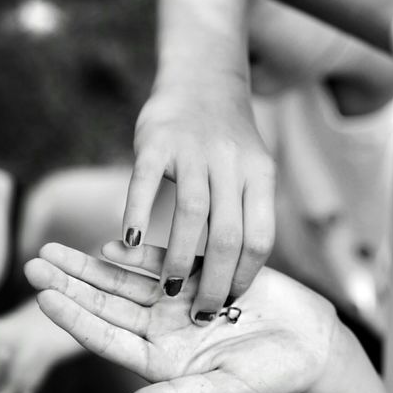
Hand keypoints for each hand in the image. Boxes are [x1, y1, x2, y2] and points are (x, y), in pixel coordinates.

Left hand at [25, 242, 337, 392]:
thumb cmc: (273, 376)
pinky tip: (108, 245)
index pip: (105, 337)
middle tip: (32, 263)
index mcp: (161, 361)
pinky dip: (136, 254)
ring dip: (90, 265)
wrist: (313, 346)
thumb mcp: (225, 390)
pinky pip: (163, 263)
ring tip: (54, 249)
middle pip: (104, 304)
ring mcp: (180, 304)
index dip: (72, 317)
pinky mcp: (203, 277)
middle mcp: (163, 331)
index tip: (42, 297)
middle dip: (68, 283)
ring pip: (125, 281)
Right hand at [124, 76, 275, 323]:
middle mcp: (232, 163)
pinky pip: (145, 183)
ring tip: (170, 291)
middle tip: (199, 312)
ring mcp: (194, 150)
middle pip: (230, 234)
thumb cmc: (227, 140)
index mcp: (260, 175)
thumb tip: (239, 277)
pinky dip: (138, 216)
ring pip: (192, 214)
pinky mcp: (157, 140)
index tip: (230, 303)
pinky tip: (131, 246)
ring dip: (180, 258)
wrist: (203, 79)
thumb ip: (248, 212)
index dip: (246, 276)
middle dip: (215, 281)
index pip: (261, 238)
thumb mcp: (252, 171)